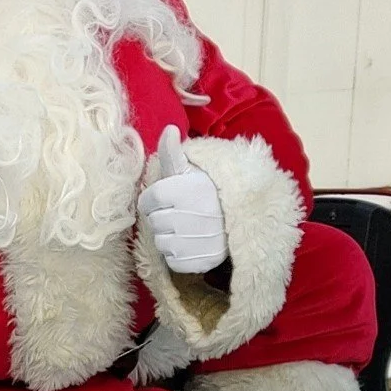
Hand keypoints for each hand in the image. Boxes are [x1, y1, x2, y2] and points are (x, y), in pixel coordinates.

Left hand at [139, 128, 227, 274]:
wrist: (243, 215)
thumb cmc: (210, 190)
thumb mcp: (192, 168)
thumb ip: (173, 152)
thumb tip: (168, 129)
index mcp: (183, 190)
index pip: (147, 201)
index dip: (154, 200)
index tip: (169, 197)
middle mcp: (188, 217)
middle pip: (153, 222)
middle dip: (163, 217)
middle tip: (182, 212)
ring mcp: (195, 241)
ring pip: (161, 243)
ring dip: (170, 236)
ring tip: (188, 227)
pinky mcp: (201, 261)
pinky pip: (173, 261)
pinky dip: (179, 255)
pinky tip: (192, 243)